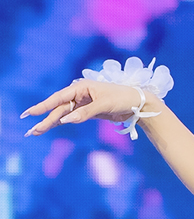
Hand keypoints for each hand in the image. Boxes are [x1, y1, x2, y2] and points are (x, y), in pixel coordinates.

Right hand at [21, 79, 145, 134]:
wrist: (137, 104)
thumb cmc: (122, 98)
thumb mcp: (104, 104)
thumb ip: (85, 113)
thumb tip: (67, 120)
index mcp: (82, 87)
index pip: (59, 98)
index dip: (44, 106)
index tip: (30, 113)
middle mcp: (80, 94)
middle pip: (59, 108)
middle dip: (45, 119)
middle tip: (32, 131)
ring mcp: (83, 103)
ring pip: (64, 114)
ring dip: (51, 122)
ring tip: (36, 132)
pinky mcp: (88, 111)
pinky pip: (72, 117)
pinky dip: (62, 122)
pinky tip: (51, 126)